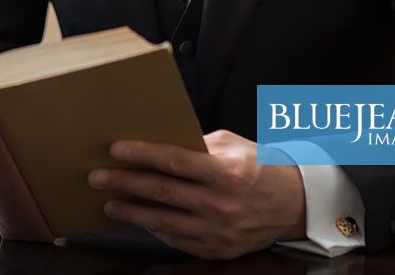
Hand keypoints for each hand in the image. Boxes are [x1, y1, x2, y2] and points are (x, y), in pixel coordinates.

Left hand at [88, 130, 305, 259]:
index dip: (141, 154)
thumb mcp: (233, 145)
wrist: (296, 204)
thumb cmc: (262, 166)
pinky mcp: (218, 250)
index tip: (115, 150)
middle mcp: (222, 203)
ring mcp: (220, 231)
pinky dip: (155, 229)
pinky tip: (139, 220)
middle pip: (162, 191)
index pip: (174, 161)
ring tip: (109, 204)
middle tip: (97, 177)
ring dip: (131, 212)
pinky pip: (177, 240)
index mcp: (227, 171)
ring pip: (164, 221)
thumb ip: (197, 145)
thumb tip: (158, 144)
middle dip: (125, 183)